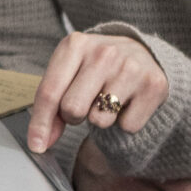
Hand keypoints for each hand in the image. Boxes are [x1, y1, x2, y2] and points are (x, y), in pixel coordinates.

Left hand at [27, 31, 167, 153]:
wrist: (142, 54)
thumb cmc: (96, 67)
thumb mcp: (68, 73)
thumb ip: (51, 105)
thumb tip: (40, 143)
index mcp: (75, 44)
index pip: (49, 92)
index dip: (40, 124)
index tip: (36, 146)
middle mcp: (104, 53)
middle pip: (72, 109)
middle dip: (73, 116)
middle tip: (85, 103)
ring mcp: (131, 68)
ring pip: (100, 120)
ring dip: (101, 118)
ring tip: (108, 98)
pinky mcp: (154, 86)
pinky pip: (128, 126)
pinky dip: (126, 121)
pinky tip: (129, 102)